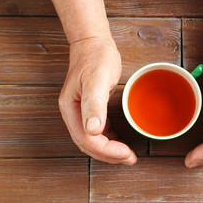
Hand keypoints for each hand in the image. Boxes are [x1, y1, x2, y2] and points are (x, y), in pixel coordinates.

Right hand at [59, 37, 136, 164]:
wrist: (93, 43)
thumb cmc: (96, 57)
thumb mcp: (97, 79)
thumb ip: (94, 104)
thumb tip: (93, 130)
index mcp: (72, 109)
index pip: (87, 139)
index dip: (107, 150)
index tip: (126, 153)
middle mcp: (73, 113)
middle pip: (88, 144)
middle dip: (109, 155)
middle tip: (129, 158)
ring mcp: (80, 112)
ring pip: (92, 140)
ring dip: (109, 151)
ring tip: (126, 155)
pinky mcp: (89, 108)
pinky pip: (97, 131)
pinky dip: (108, 140)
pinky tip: (118, 141)